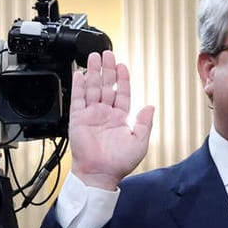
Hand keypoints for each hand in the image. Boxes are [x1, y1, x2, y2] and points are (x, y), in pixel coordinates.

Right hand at [68, 50, 151, 189]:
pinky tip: (80, 74)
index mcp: (120, 118)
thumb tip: (150, 106)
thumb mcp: (140, 142)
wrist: (99, 174)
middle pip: (107, 86)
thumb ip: (145, 123)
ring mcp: (91, 115)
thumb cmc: (119, 163)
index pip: (122, 92)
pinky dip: (78, 86)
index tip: (122, 66)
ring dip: (94, 72)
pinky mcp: (78, 119)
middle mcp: (105, 114)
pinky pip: (78, 99)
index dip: (123, 79)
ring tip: (94, 57)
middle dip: (107, 69)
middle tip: (107, 54)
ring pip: (93, 88)